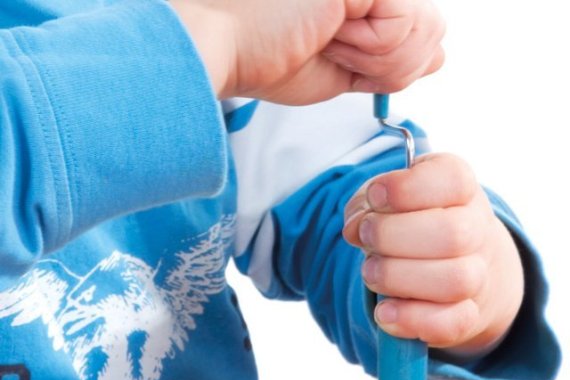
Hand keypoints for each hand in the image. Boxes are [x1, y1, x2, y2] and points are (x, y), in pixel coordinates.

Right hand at [170, 0, 444, 103]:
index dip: (396, 63)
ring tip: (329, 39)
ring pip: (426, 30)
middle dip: (390, 64)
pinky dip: (370, 49)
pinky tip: (332, 34)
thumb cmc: (270, 57)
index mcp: (366, 0)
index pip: (423, 27)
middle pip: (434, 29)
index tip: (344, 57)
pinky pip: (404, 27)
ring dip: (376, 58)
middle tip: (334, 48)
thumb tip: (439, 55)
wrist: (230, 47)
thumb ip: (391, 58)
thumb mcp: (343, 67)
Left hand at [343, 153, 523, 357]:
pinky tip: (384, 312)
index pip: (454, 179)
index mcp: (459, 190)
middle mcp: (476, 230)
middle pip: (453, 234)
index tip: (376, 197)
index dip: (407, 188)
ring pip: (456, 281)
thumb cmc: (409, 224)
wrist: (456, 264)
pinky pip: (452, 323)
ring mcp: (478, 276)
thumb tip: (356, 228)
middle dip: (393, 237)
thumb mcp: (385, 202)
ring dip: (398, 278)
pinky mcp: (468, 315)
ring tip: (371, 273)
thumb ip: (365, 207)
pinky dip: (411, 319)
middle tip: (366, 237)